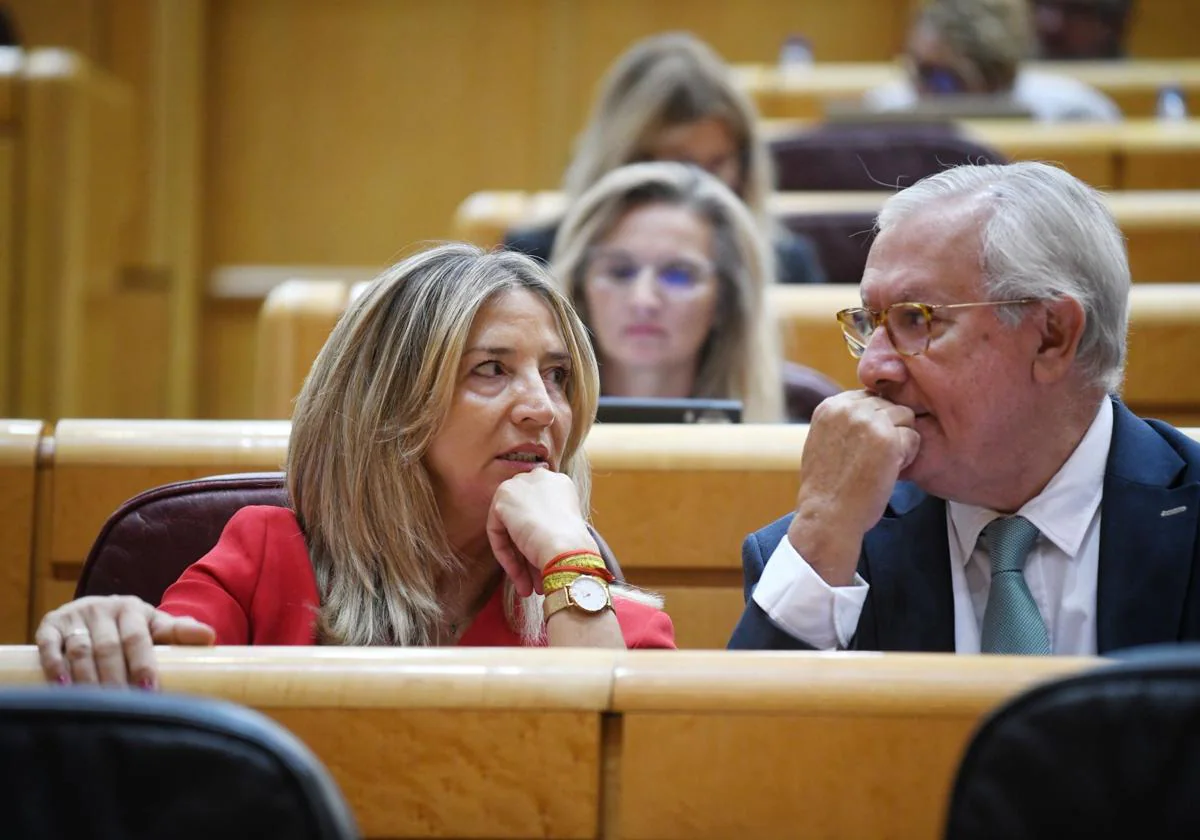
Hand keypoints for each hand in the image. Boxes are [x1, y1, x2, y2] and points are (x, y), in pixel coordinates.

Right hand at [35, 595, 216, 687]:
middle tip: (122, 705)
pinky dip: (54, 665)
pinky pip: (50, 645)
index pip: (139, 638)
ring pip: (81, 650)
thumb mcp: (155, 626)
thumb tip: (210, 636)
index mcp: (133, 609)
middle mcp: (103, 609)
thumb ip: (179, 632)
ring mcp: (76, 615)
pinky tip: (62, 685)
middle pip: (109, 648)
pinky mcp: (50, 624)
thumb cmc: (132, 626)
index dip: (143, 665)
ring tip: (97, 705)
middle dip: (116, 679)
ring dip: (87, 679)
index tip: (149, 691)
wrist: (95, 611)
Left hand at [486, 469, 597, 596]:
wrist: (568, 549)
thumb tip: (534, 543)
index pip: (539, 508)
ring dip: (520, 561)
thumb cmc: (575, 546)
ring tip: (530, 587)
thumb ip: (548, 525)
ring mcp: (519, 485)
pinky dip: (506, 556)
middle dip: (527, 551)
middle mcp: (539, 477)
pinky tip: (520, 578)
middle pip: (523, 517)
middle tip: (535, 578)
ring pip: (511, 528)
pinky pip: (498, 532)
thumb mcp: (566, 529)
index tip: (544, 559)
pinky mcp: (502, 499)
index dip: (538, 536)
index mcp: (559, 483)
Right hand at [787, 390, 919, 584]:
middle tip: (876, 458)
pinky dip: (908, 456)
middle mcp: (847, 408)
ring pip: (904, 416)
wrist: (828, 516)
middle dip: (889, 429)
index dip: (874, 422)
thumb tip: (870, 408)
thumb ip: (843, 421)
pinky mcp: (887, 438)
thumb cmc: (827, 488)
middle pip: (888, 404)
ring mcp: (868, 421)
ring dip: (901, 440)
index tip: (866, 446)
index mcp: (829, 407)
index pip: (868, 397)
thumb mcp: (822, 442)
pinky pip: (914, 437)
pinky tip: (890, 472)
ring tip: (883, 464)